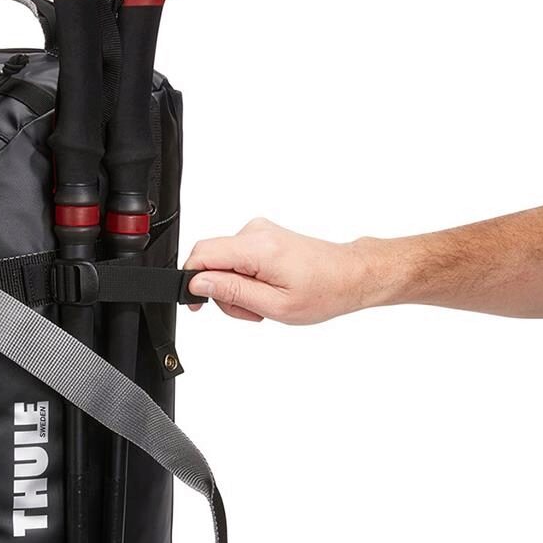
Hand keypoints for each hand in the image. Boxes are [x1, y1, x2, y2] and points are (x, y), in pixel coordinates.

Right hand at [183, 218, 375, 323]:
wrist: (350, 275)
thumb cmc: (324, 291)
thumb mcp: (275, 305)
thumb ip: (232, 291)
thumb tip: (198, 282)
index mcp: (257, 247)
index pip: (202, 254)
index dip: (191, 281)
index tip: (197, 303)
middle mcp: (255, 232)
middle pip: (211, 260)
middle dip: (221, 291)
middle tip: (250, 311)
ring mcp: (259, 231)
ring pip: (223, 262)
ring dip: (236, 288)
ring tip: (262, 304)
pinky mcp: (263, 236)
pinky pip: (237, 258)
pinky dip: (245, 278)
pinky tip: (266, 290)